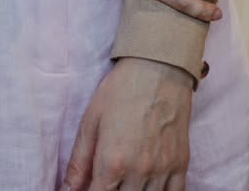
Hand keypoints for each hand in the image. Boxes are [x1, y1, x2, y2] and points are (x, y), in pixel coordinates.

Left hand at [61, 57, 192, 189]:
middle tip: (106, 181)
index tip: (88, 189)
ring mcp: (162, 171)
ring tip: (124, 182)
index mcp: (112, 160)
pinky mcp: (181, 165)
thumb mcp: (91, 121)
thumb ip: (79, 161)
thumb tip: (67, 190)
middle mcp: (138, 171)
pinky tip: (147, 187)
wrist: (158, 68)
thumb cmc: (120, 90)